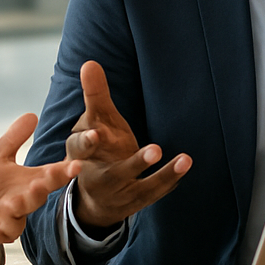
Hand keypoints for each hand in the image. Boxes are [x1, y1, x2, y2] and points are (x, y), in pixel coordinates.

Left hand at [0, 113, 81, 255]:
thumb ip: (15, 138)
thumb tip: (32, 114)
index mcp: (31, 182)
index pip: (53, 176)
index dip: (65, 171)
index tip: (76, 164)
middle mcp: (25, 201)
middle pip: (39, 196)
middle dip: (41, 190)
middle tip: (40, 184)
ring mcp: (12, 218)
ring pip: (20, 216)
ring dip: (17, 209)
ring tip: (11, 202)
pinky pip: (0, 233)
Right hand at [65, 61, 190, 232]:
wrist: (97, 198)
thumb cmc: (98, 149)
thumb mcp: (96, 122)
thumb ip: (95, 95)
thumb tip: (89, 62)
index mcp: (81, 156)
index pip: (79, 149)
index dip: (86, 142)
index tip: (96, 135)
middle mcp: (99, 178)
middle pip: (113, 174)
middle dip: (134, 164)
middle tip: (155, 150)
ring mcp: (120, 193)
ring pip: (139, 185)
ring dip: (160, 173)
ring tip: (180, 157)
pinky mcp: (137, 201)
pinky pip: (155, 191)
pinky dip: (171, 178)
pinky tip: (185, 164)